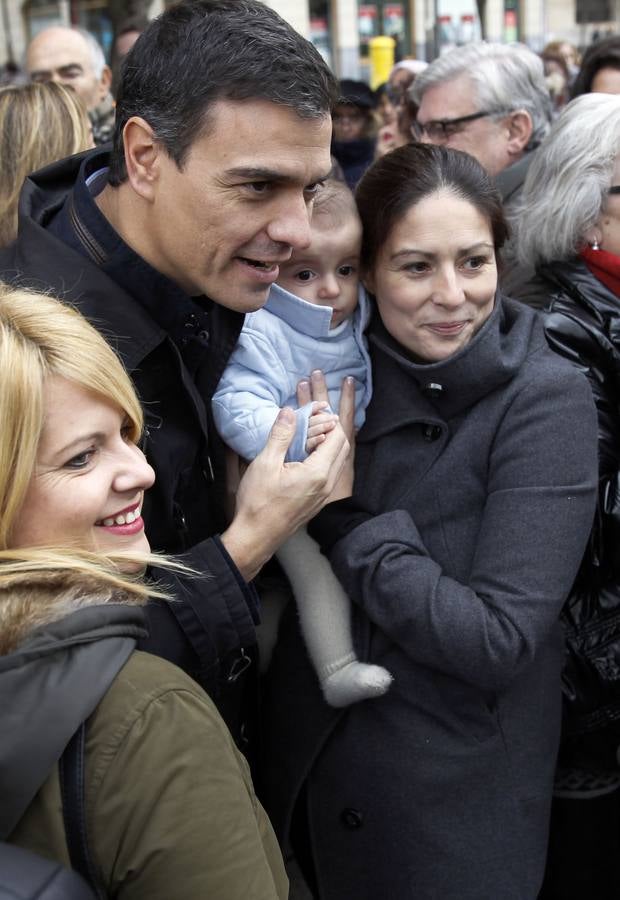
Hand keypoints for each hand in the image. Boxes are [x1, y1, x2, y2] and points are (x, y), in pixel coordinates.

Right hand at [220, 399, 349, 581]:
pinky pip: (331, 474)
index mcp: (318, 472)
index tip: (316, 411)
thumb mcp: (266, 463)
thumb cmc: (258, 503)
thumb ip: (280, 435)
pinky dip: (326, 459)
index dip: (330, 420)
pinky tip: (308, 455)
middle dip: (333, 430)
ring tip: (312, 435)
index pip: (337, 438)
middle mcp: (327, 484)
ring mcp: (324, 495)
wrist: (256, 537)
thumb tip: (289, 411)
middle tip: (316, 420)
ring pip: (338, 462)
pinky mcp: (318, 502)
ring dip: (331, 445)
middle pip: (343, 448)